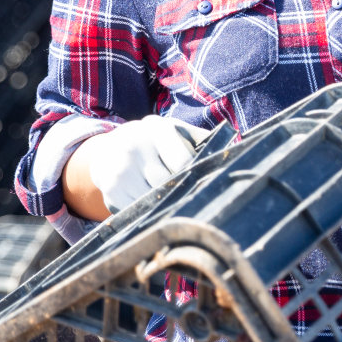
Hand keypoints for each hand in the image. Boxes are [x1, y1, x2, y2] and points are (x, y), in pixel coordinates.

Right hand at [71, 115, 206, 213]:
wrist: (106, 151)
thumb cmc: (151, 143)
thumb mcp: (171, 132)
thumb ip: (199, 139)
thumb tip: (235, 150)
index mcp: (156, 129)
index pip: (184, 161)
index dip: (193, 175)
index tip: (198, 181)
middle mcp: (135, 146)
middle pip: (168, 184)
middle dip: (178, 191)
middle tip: (186, 194)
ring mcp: (120, 170)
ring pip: (154, 200)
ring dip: (163, 204)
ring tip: (168, 198)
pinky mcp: (111, 192)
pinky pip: (138, 212)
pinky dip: (147, 212)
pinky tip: (148, 204)